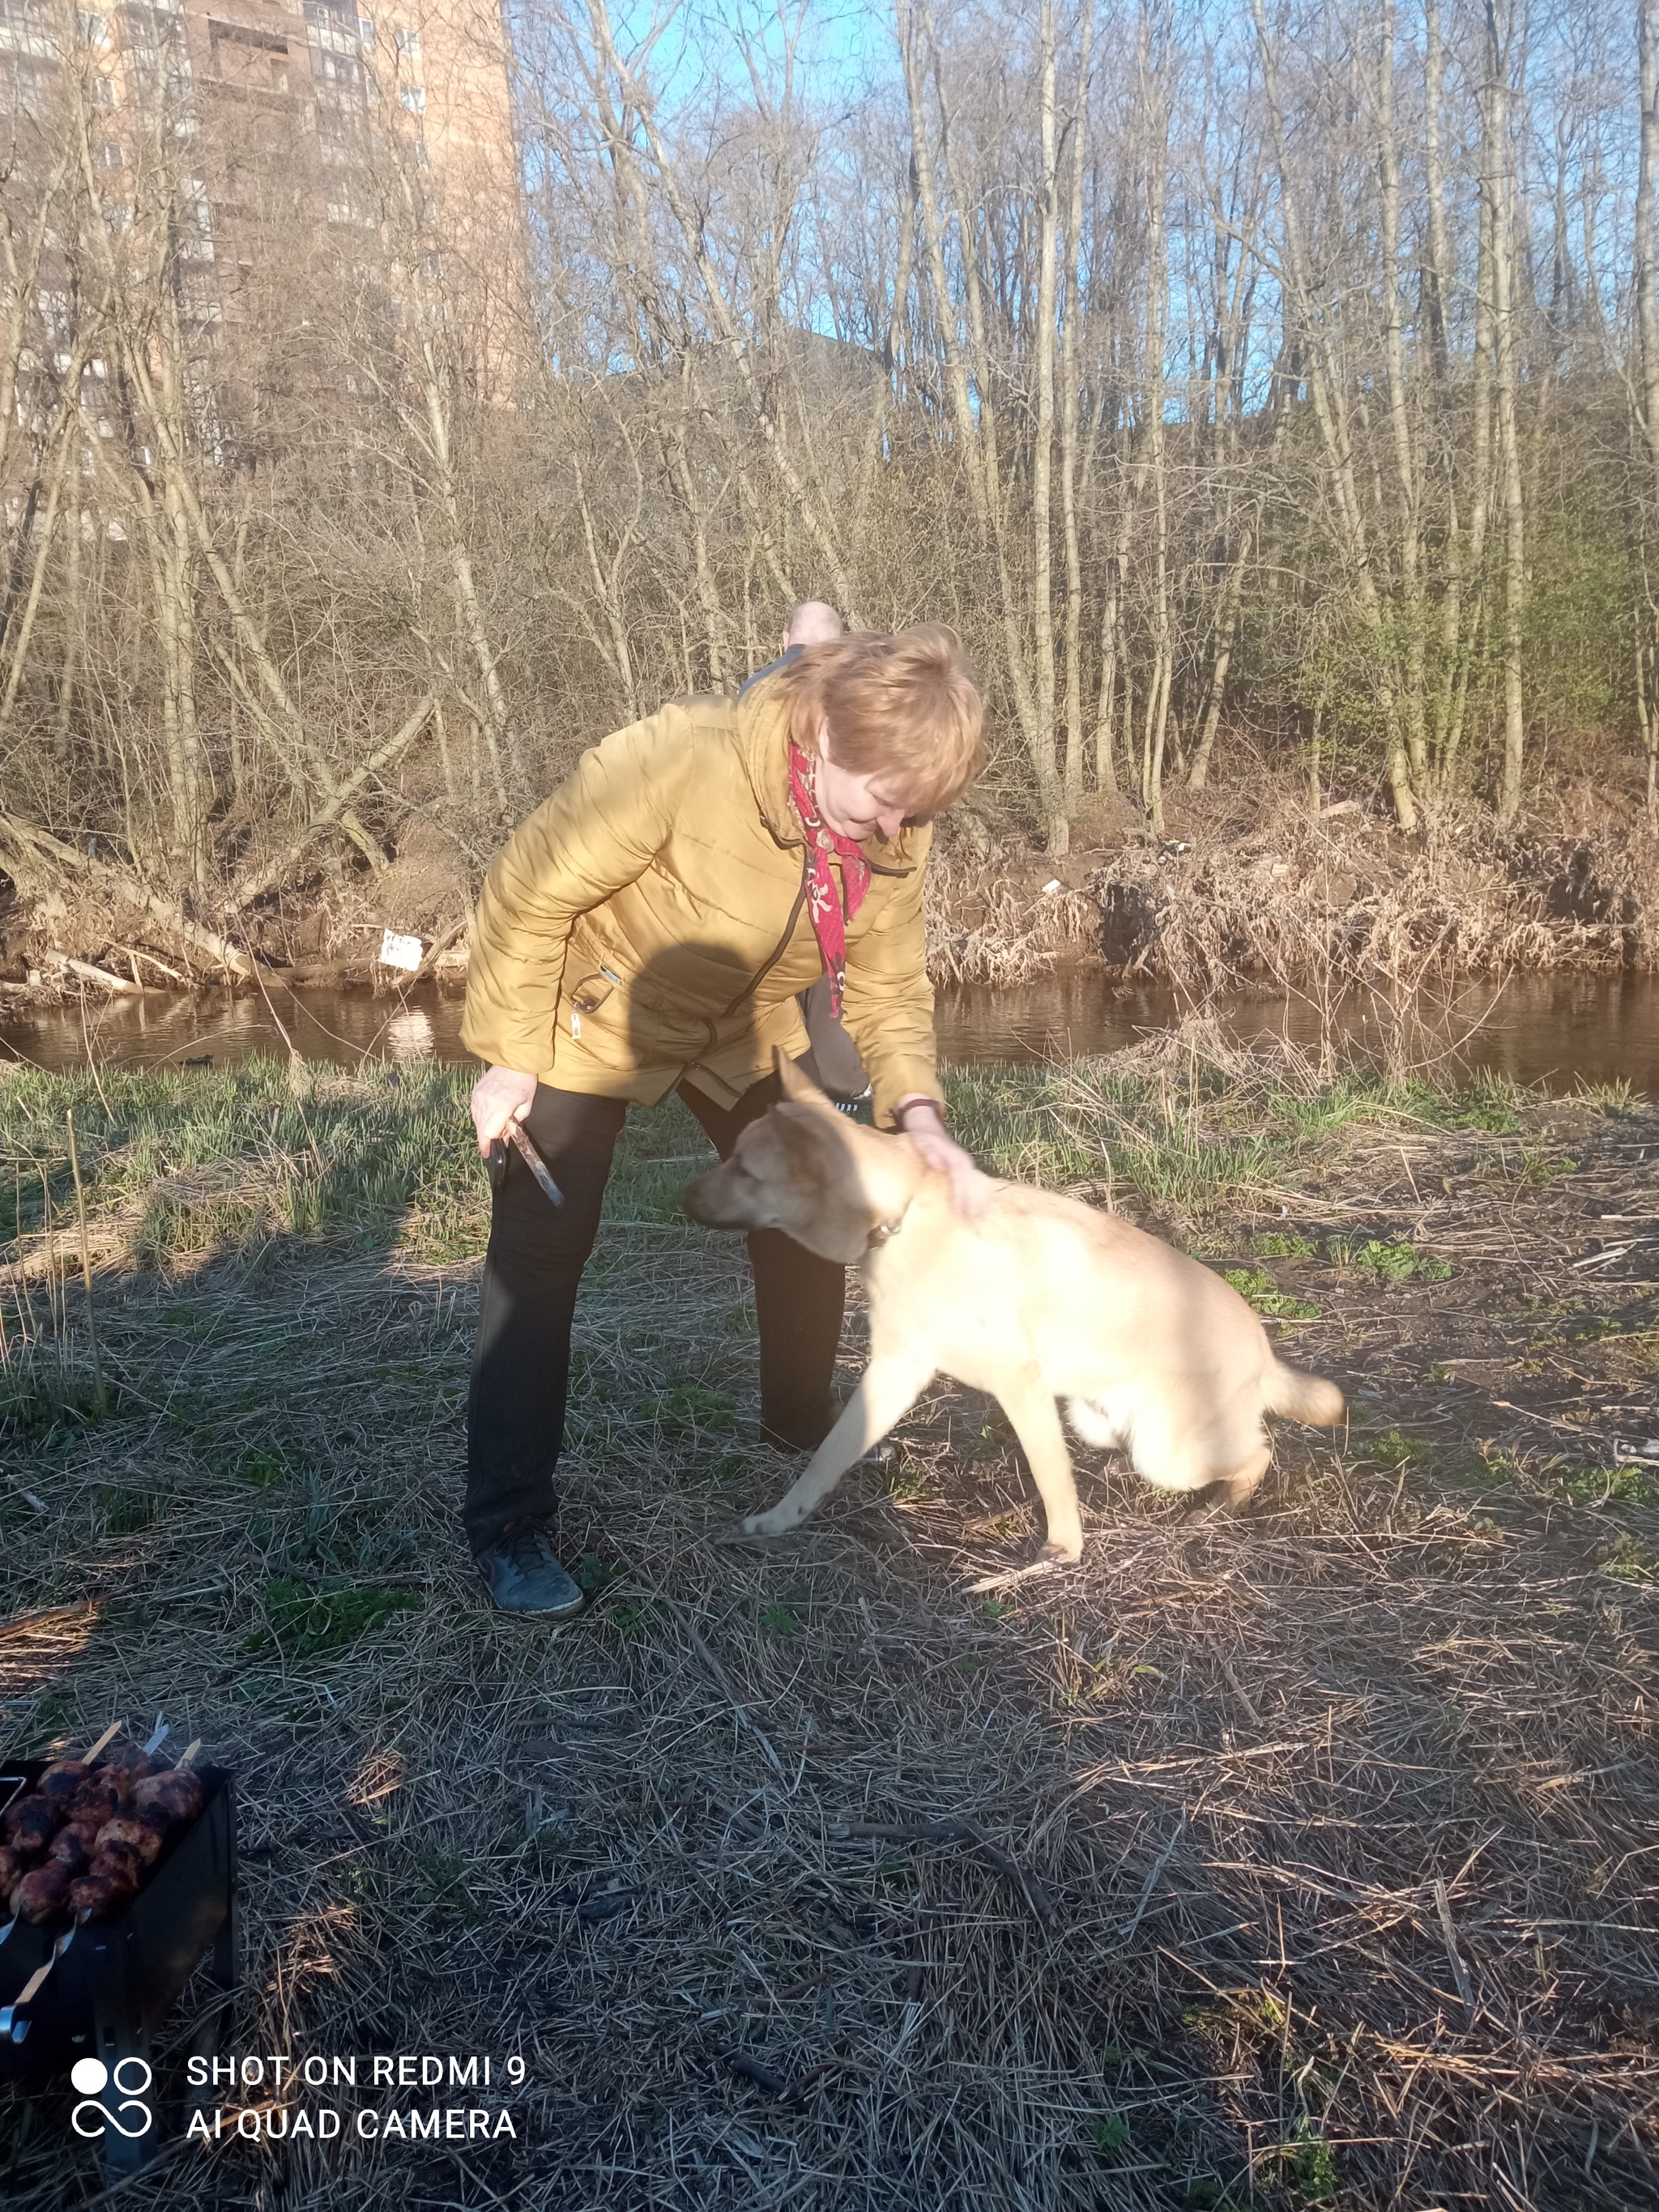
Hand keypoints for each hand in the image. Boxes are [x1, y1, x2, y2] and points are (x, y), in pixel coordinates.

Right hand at [470, 1065, 536, 1155]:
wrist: (513, 1061)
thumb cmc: (524, 1082)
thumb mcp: (525, 1107)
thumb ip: (514, 1125)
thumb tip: (503, 1139)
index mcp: (501, 1106)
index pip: (489, 1132)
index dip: (490, 1144)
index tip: (490, 1153)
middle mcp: (486, 1102)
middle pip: (480, 1129)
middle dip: (486, 1139)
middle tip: (491, 1147)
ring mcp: (478, 1096)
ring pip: (476, 1121)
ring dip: (483, 1128)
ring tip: (494, 1127)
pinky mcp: (474, 1093)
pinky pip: (474, 1111)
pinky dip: (480, 1117)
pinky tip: (489, 1116)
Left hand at [893, 1097, 991, 1218]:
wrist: (928, 1129)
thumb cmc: (923, 1139)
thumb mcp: (923, 1142)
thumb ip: (930, 1153)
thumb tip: (938, 1165)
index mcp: (957, 1158)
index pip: (962, 1179)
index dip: (961, 1195)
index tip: (959, 1211)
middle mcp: (966, 1164)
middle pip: (974, 1186)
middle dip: (973, 1204)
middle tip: (971, 1224)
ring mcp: (968, 1169)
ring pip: (978, 1188)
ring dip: (978, 1205)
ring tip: (976, 1224)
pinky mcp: (966, 1174)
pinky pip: (976, 1188)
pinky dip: (978, 1201)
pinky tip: (977, 1217)